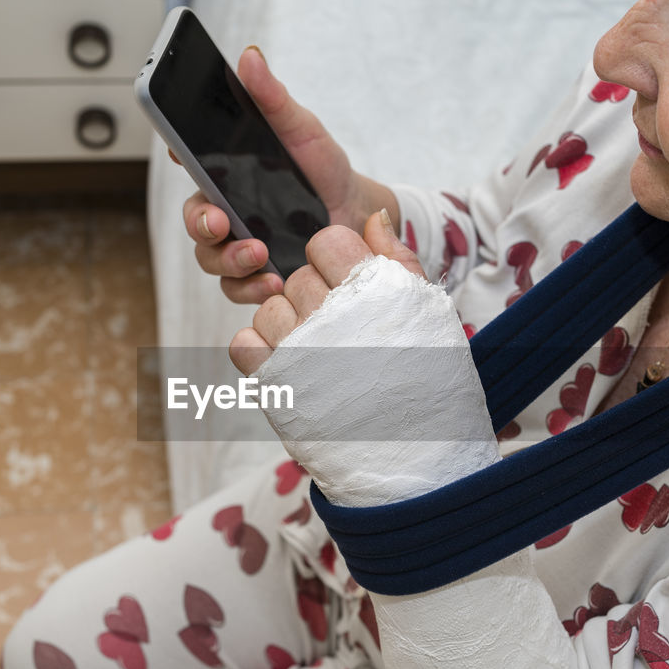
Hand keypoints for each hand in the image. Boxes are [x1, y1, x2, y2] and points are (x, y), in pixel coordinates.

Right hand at [181, 46, 398, 303]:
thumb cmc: (323, 171)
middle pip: (195, 220)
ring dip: (229, 259)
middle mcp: (227, 211)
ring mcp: (239, 246)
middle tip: (220, 222)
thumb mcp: (304, 132)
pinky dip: (251, 289)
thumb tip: (249, 57)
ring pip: (211, 259)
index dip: (177, 156)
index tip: (178, 151)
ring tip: (260, 255)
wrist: (356, 216)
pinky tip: (273, 282)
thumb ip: (274, 100)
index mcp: (228, 172)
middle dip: (201, 223)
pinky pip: (237, 289)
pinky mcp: (257, 277)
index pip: (190, 163)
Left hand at [229, 210, 423, 373]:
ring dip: (288, 325)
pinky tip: (288, 363)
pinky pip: (242, 344)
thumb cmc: (426, 378)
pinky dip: (259, 350)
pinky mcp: (274, 383)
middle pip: (297, 278)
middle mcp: (328, 314)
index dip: (337, 260)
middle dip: (316, 296)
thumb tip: (372, 217)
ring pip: (268, 309)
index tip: (350, 286)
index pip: (326, 242)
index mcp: (367, 289)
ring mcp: (297, 348)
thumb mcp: (424, 309)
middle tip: (343, 330)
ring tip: (319, 352)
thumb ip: (397, 257)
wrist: (418, 451)